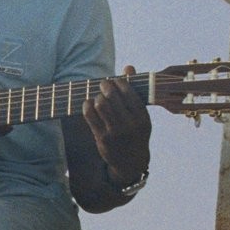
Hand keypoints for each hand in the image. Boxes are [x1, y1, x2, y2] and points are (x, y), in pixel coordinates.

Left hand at [84, 66, 150, 186]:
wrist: (131, 162)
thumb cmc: (136, 132)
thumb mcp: (141, 115)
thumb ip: (134, 92)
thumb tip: (128, 67)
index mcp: (142, 118)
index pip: (129, 92)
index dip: (120, 82)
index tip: (115, 80)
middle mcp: (129, 125)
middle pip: (112, 96)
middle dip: (106, 86)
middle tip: (103, 83)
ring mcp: (115, 132)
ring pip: (100, 105)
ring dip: (97, 96)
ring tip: (98, 96)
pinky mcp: (102, 138)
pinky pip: (90, 116)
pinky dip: (87, 106)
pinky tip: (89, 104)